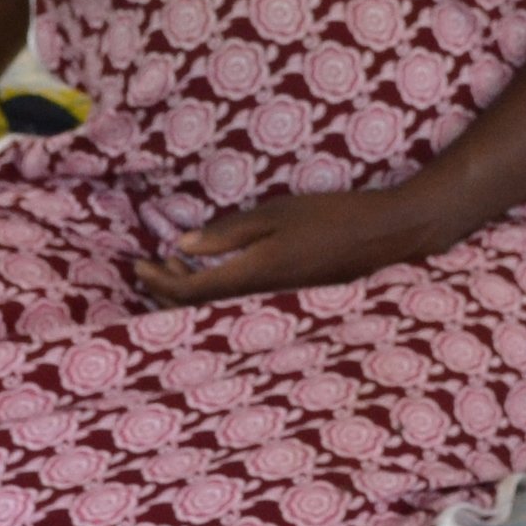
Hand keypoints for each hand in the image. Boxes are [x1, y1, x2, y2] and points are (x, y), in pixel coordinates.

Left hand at [132, 185, 456, 305]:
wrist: (387, 237)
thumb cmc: (332, 217)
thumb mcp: (275, 214)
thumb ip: (228, 234)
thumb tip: (181, 246)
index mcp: (253, 277)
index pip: (188, 294)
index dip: (158, 282)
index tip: (138, 264)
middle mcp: (261, 303)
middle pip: (198, 311)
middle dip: (167, 291)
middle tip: (150, 265)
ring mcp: (276, 308)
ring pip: (218, 311)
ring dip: (191, 292)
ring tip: (177, 265)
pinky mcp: (289, 305)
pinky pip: (239, 307)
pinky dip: (216, 293)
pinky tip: (214, 272)